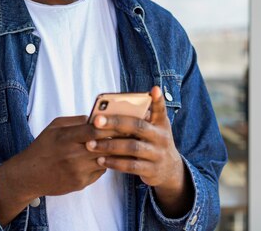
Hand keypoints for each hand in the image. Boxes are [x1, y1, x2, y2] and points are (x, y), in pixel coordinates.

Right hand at [0, 115, 110, 224]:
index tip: (116, 123)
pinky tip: (96, 159)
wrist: (29, 175)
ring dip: (110, 153)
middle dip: (114, 139)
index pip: (95, 131)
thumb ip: (76, 120)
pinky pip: (100, 172)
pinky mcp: (80, 183)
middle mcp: (72, 155)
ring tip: (110, 146)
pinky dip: (102, 164)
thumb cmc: (43, 147)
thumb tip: (97, 118)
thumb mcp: (55, 127)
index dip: (108, 126)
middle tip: (121, 134)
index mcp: (66, 138)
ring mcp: (77, 171)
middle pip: (104, 146)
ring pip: (105, 159)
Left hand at [86, 86, 192, 216]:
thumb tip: (112, 108)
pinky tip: (101, 159)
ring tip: (91, 144)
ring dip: (110, 145)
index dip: (158, 100)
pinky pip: (130, 166)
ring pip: (132, 147)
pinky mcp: (151, 170)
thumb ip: (139, 119)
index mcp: (161, 124)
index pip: (160, 109)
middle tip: (96, 121)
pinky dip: (114, 162)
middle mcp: (161, 137)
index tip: (154, 89)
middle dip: (115, 122)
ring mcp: (157, 154)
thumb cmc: (153, 142)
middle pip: (138, 126)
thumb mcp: (154, 129)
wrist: (170, 169)